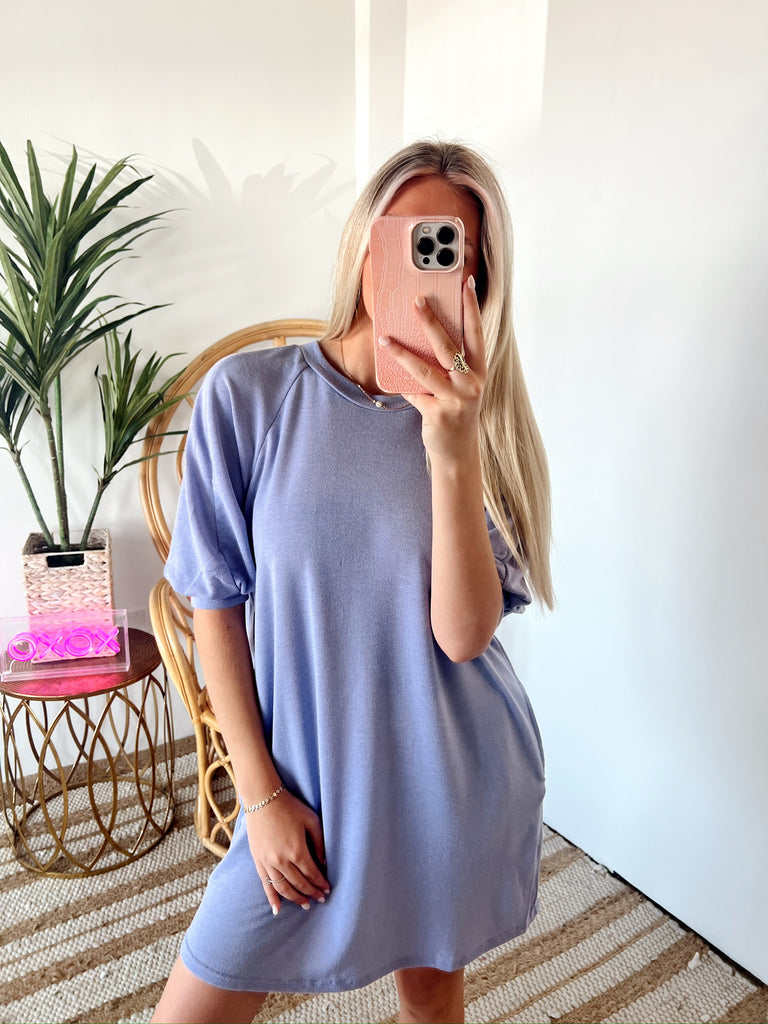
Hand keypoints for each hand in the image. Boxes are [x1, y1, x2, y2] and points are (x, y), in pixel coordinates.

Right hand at [245, 789, 329, 914]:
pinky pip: (265, 884)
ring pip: (283, 888)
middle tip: (320, 899)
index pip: (312, 874)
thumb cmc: (290, 807)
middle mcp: (282, 860)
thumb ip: (319, 843)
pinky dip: (272, 898)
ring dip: (295, 899)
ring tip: (305, 905)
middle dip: (311, 893)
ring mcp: (267, 862)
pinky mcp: (258, 861)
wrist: (262, 799)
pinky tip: (277, 909)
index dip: (321, 883)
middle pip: (299, 884)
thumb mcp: (311, 820)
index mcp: (297, 850)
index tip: (327, 889)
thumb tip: (324, 863)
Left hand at [378, 276, 485, 466]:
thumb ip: (446, 364)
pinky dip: (401, 385)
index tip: (465, 284)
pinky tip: (389, 377)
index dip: (471, 308)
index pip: (476, 333)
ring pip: (424, 370)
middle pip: (448, 346)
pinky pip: (413, 393)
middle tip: (416, 301)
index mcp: (478, 371)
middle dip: (430, 321)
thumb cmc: (455, 411)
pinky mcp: (439, 413)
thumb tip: (417, 337)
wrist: (457, 451)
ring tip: (385, 339)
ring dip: (402, 353)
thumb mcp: (458, 386)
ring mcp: (456, 399)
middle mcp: (471, 383)